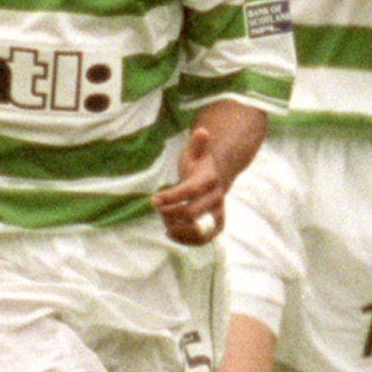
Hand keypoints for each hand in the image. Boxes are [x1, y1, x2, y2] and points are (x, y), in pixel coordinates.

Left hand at [154, 121, 240, 243]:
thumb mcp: (195, 153)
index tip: (153, 200)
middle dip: (169, 212)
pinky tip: (170, 232)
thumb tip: (202, 131)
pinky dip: (185, 240)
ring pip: (198, 230)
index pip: (190, 192)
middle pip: (191, 213)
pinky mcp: (216, 225)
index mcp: (210, 179)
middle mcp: (217, 198)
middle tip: (157, 207)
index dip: (171, 197)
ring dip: (176, 228)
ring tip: (165, 220)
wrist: (219, 177)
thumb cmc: (200, 165)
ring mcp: (217, 213)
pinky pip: (203, 239)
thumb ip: (198, 144)